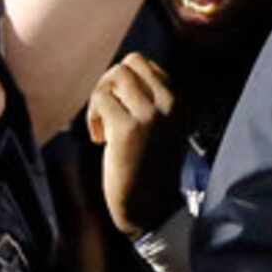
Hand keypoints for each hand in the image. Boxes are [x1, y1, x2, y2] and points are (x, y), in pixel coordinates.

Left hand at [83, 52, 185, 236]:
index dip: (124, 83)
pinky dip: (93, 117)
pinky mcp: (127, 129)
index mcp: (179, 102)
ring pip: (114, 77)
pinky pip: (100, 100)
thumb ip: (148, 100)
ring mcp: (149, 115)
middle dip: (110, 84)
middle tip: (107, 113)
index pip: (144, 64)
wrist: (151, 208)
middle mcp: (169, 104)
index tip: (122, 109)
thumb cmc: (148, 167)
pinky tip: (100, 140)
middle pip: (129, 63)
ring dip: (100, 99)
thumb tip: (118, 72)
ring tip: (103, 127)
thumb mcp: (161, 127)